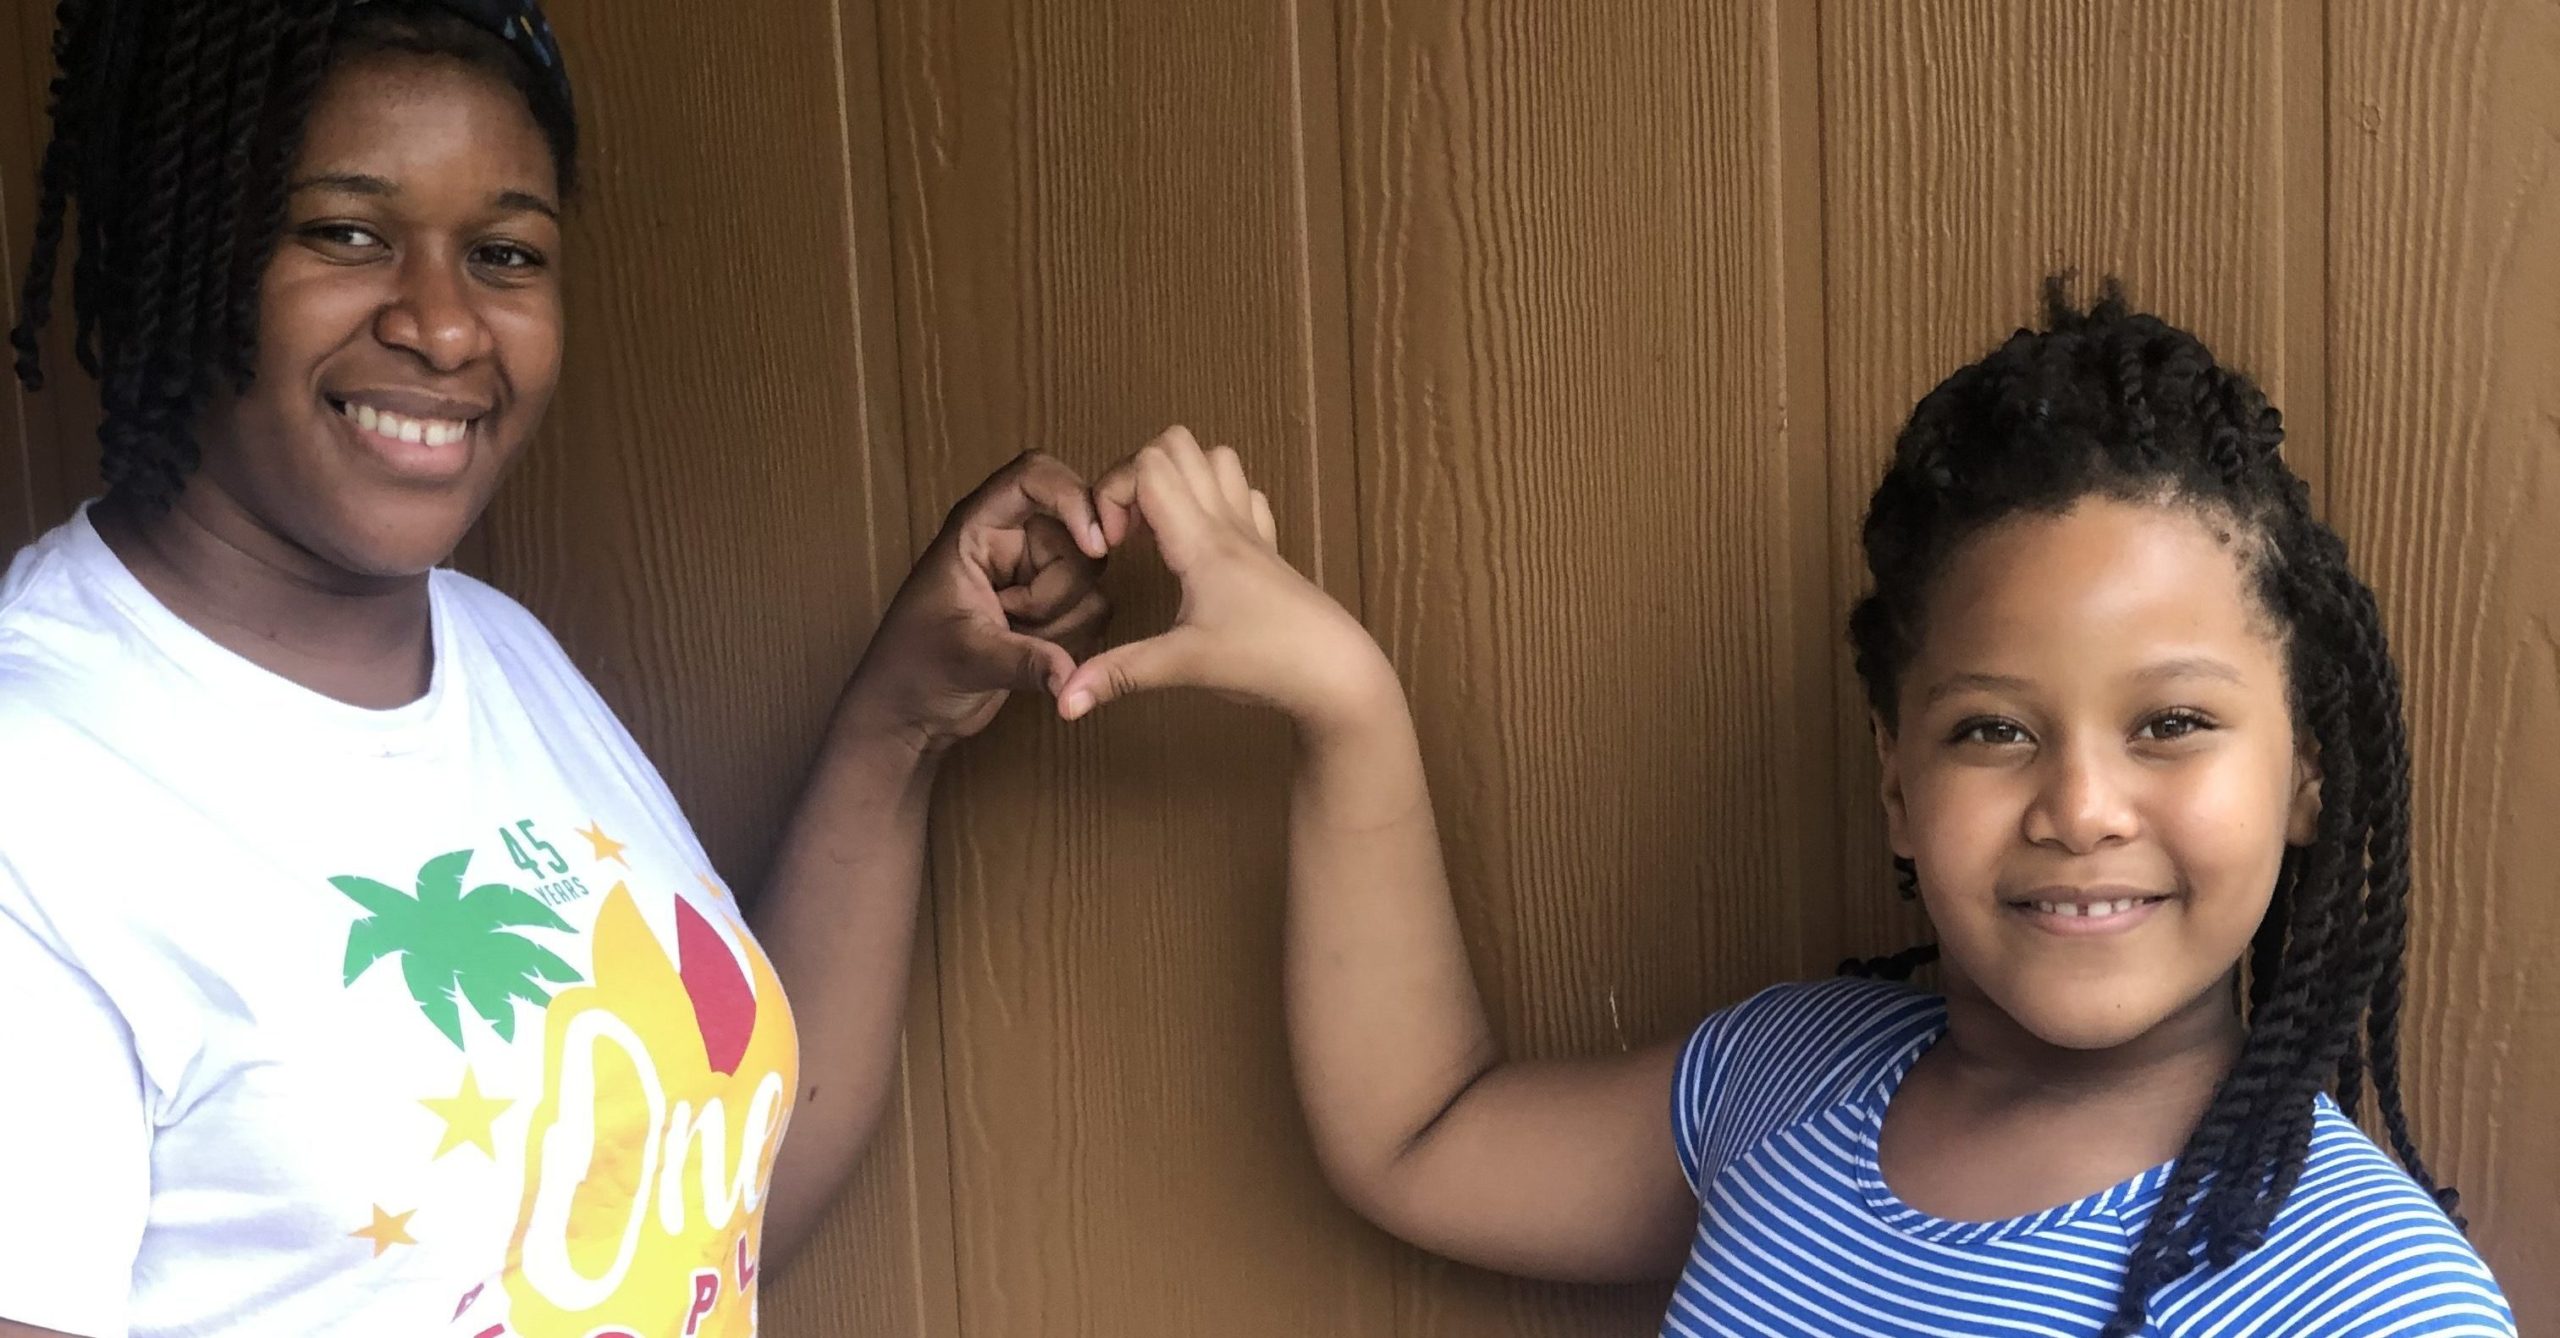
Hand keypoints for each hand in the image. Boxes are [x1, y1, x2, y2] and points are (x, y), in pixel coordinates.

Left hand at [843, 451, 1111, 752]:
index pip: (1034, 476)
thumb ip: (1025, 661)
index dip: (1072, 497)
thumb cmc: (914, 669)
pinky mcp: (1049, 609)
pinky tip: (1031, 654)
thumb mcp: (967, 657)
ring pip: (1089, 580)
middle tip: (1010, 618)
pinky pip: (1091, 611)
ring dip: (1061, 621)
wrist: (909, 712)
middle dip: (1057, 591)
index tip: (1094, 544)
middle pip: (1076, 537)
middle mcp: (1011, 543)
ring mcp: (1033, 576)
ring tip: (1010, 637)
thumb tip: (1071, 674)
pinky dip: (1071, 638)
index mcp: (977, 528)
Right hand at [1058, 426, 1395, 732]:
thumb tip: (1063, 702)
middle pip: (1177, 444)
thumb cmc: (1267, 662)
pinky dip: (1216, 500)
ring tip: (1159, 530)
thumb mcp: (1184, 667)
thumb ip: (1119, 676)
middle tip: (1128, 532)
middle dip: (1136, 473)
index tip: (1110, 545)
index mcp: (1202, 541)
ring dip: (1178, 477)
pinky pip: (1245, 495)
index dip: (1111, 491)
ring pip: (1216, 458)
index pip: (1148, 465)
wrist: (1339, 674)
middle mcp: (1228, 523)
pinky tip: (1202, 544)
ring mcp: (1253, 533)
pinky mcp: (1270, 552)